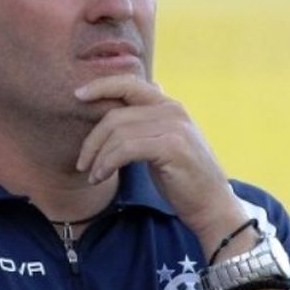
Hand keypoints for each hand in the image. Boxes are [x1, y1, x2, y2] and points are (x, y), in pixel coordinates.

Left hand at [74, 75, 245, 245]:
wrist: (212, 205)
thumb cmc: (183, 178)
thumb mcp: (164, 142)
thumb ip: (149, 120)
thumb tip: (137, 96)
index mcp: (169, 105)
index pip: (130, 84)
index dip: (102, 85)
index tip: (78, 94)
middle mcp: (172, 110)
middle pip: (116, 113)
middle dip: (92, 139)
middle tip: (82, 163)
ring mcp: (173, 127)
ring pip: (118, 132)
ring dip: (98, 156)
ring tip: (94, 175)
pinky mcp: (171, 147)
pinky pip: (126, 149)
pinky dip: (107, 163)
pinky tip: (102, 176)